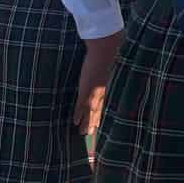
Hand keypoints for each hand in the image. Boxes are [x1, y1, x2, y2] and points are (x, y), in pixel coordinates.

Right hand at [73, 31, 123, 146]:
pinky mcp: (86, 90)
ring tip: (83, 134)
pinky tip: (75, 123)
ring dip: (86, 123)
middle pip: (97, 110)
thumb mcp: (106, 57)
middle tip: (90, 132)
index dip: (99, 111)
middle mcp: (101, 90)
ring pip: (90, 112)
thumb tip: (108, 53)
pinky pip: (81, 106)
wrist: (105, 49)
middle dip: (93, 121)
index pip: (101, 101)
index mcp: (104, 83)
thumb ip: (105, 58)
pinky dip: (79, 115)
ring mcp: (93, 91)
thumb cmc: (107, 49)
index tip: (98, 119)